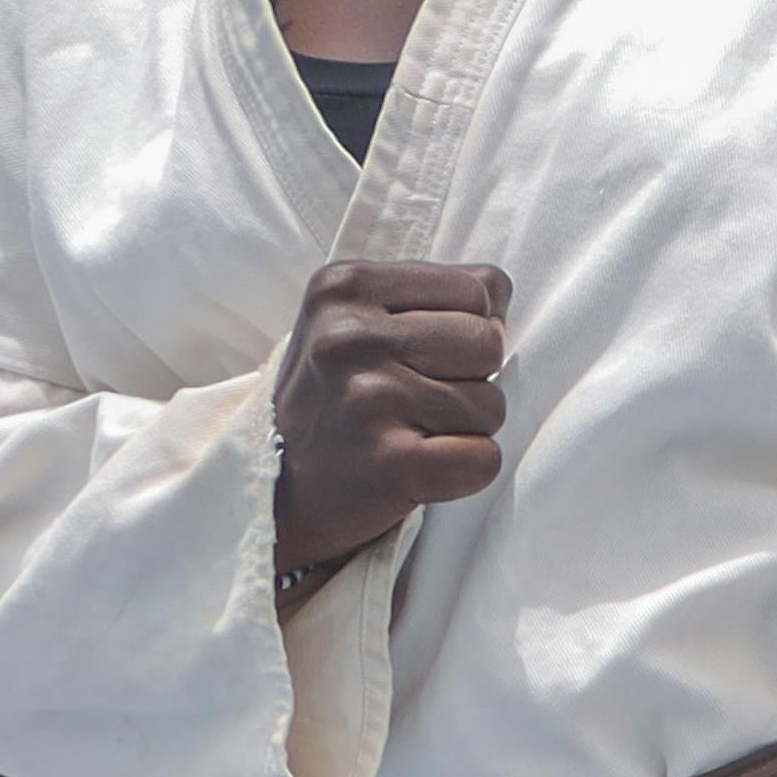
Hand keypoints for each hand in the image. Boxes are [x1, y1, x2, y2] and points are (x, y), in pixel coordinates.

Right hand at [272, 263, 511, 592]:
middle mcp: (350, 337)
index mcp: (346, 286)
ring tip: (409, 434)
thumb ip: (431, 295)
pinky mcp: (390, 463)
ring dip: (465, 429)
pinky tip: (420, 468)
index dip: (467, 327)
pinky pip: (485, 459)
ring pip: (492, 404)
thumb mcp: (354, 318)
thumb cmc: (335, 396)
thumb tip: (501, 309)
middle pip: (490, 343)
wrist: (274, 490)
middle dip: (471, 378)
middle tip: (417, 402)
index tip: (419, 357)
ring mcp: (370, 400)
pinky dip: (466, 472)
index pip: (480, 287)